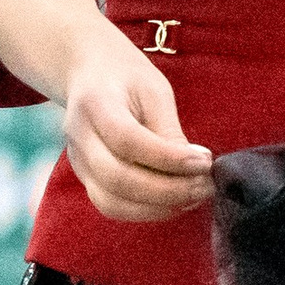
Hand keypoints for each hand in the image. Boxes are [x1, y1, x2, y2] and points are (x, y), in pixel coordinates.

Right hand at [62, 22, 213, 220]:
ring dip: (158, 208)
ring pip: (111, 202)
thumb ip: (169, 129)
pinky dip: (145, 211)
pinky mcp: (85, 178)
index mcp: (95, 103)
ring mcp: (77, 160)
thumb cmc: (127, 78)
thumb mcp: (154, 91)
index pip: (128, 141)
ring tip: (195, 196)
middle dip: (169, 191)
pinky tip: (175, 201)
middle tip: (206, 186)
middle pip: (117, 178)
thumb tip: (195, 167)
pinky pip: (112, 206)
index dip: (169, 159)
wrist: (89, 73)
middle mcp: (79, 136)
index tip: (205, 163)